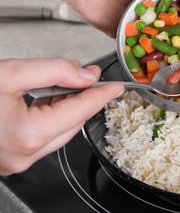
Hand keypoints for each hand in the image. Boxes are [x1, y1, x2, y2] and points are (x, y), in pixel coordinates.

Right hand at [0, 58, 123, 174]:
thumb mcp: (8, 74)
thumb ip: (52, 71)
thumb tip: (83, 75)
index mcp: (27, 134)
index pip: (80, 112)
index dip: (101, 96)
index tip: (116, 87)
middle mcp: (25, 155)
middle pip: (73, 123)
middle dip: (85, 98)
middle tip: (90, 76)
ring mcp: (17, 160)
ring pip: (59, 132)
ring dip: (68, 107)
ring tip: (68, 82)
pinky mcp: (11, 159)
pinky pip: (43, 138)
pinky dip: (51, 118)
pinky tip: (51, 99)